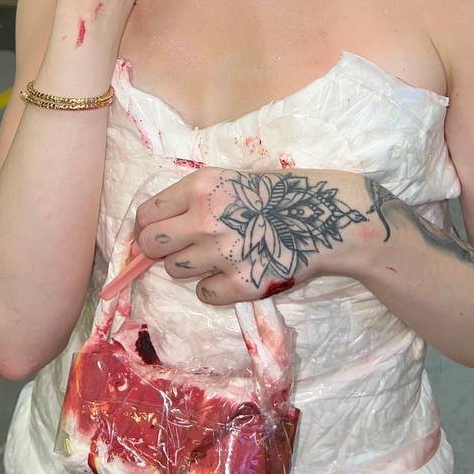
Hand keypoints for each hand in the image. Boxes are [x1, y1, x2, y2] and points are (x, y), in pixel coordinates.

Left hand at [134, 167, 384, 305]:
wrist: (327, 218)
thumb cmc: (280, 193)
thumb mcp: (232, 179)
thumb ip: (195, 198)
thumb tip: (158, 224)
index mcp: (201, 185)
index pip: (147, 214)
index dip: (147, 226)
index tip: (154, 232)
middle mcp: (205, 217)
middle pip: (151, 244)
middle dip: (158, 249)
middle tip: (177, 249)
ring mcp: (222, 253)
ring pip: (176, 271)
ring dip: (190, 267)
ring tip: (217, 256)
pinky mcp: (241, 284)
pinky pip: (205, 294)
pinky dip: (215, 288)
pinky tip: (235, 272)